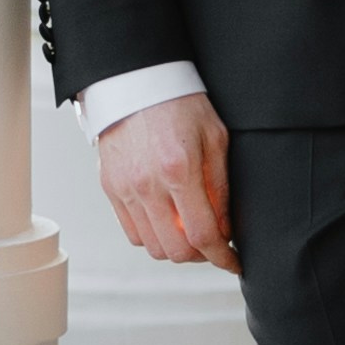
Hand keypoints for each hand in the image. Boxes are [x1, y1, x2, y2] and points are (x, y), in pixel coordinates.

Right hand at [102, 86, 236, 269]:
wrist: (135, 82)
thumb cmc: (181, 103)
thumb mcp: (215, 138)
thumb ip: (220, 187)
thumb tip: (225, 230)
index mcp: (179, 170)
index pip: (203, 235)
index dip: (223, 257)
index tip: (234, 263)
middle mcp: (148, 185)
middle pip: (176, 251)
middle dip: (201, 256)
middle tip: (215, 245)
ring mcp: (125, 189)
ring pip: (153, 247)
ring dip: (177, 248)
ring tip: (192, 232)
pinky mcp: (110, 189)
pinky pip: (132, 233)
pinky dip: (153, 237)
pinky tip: (168, 221)